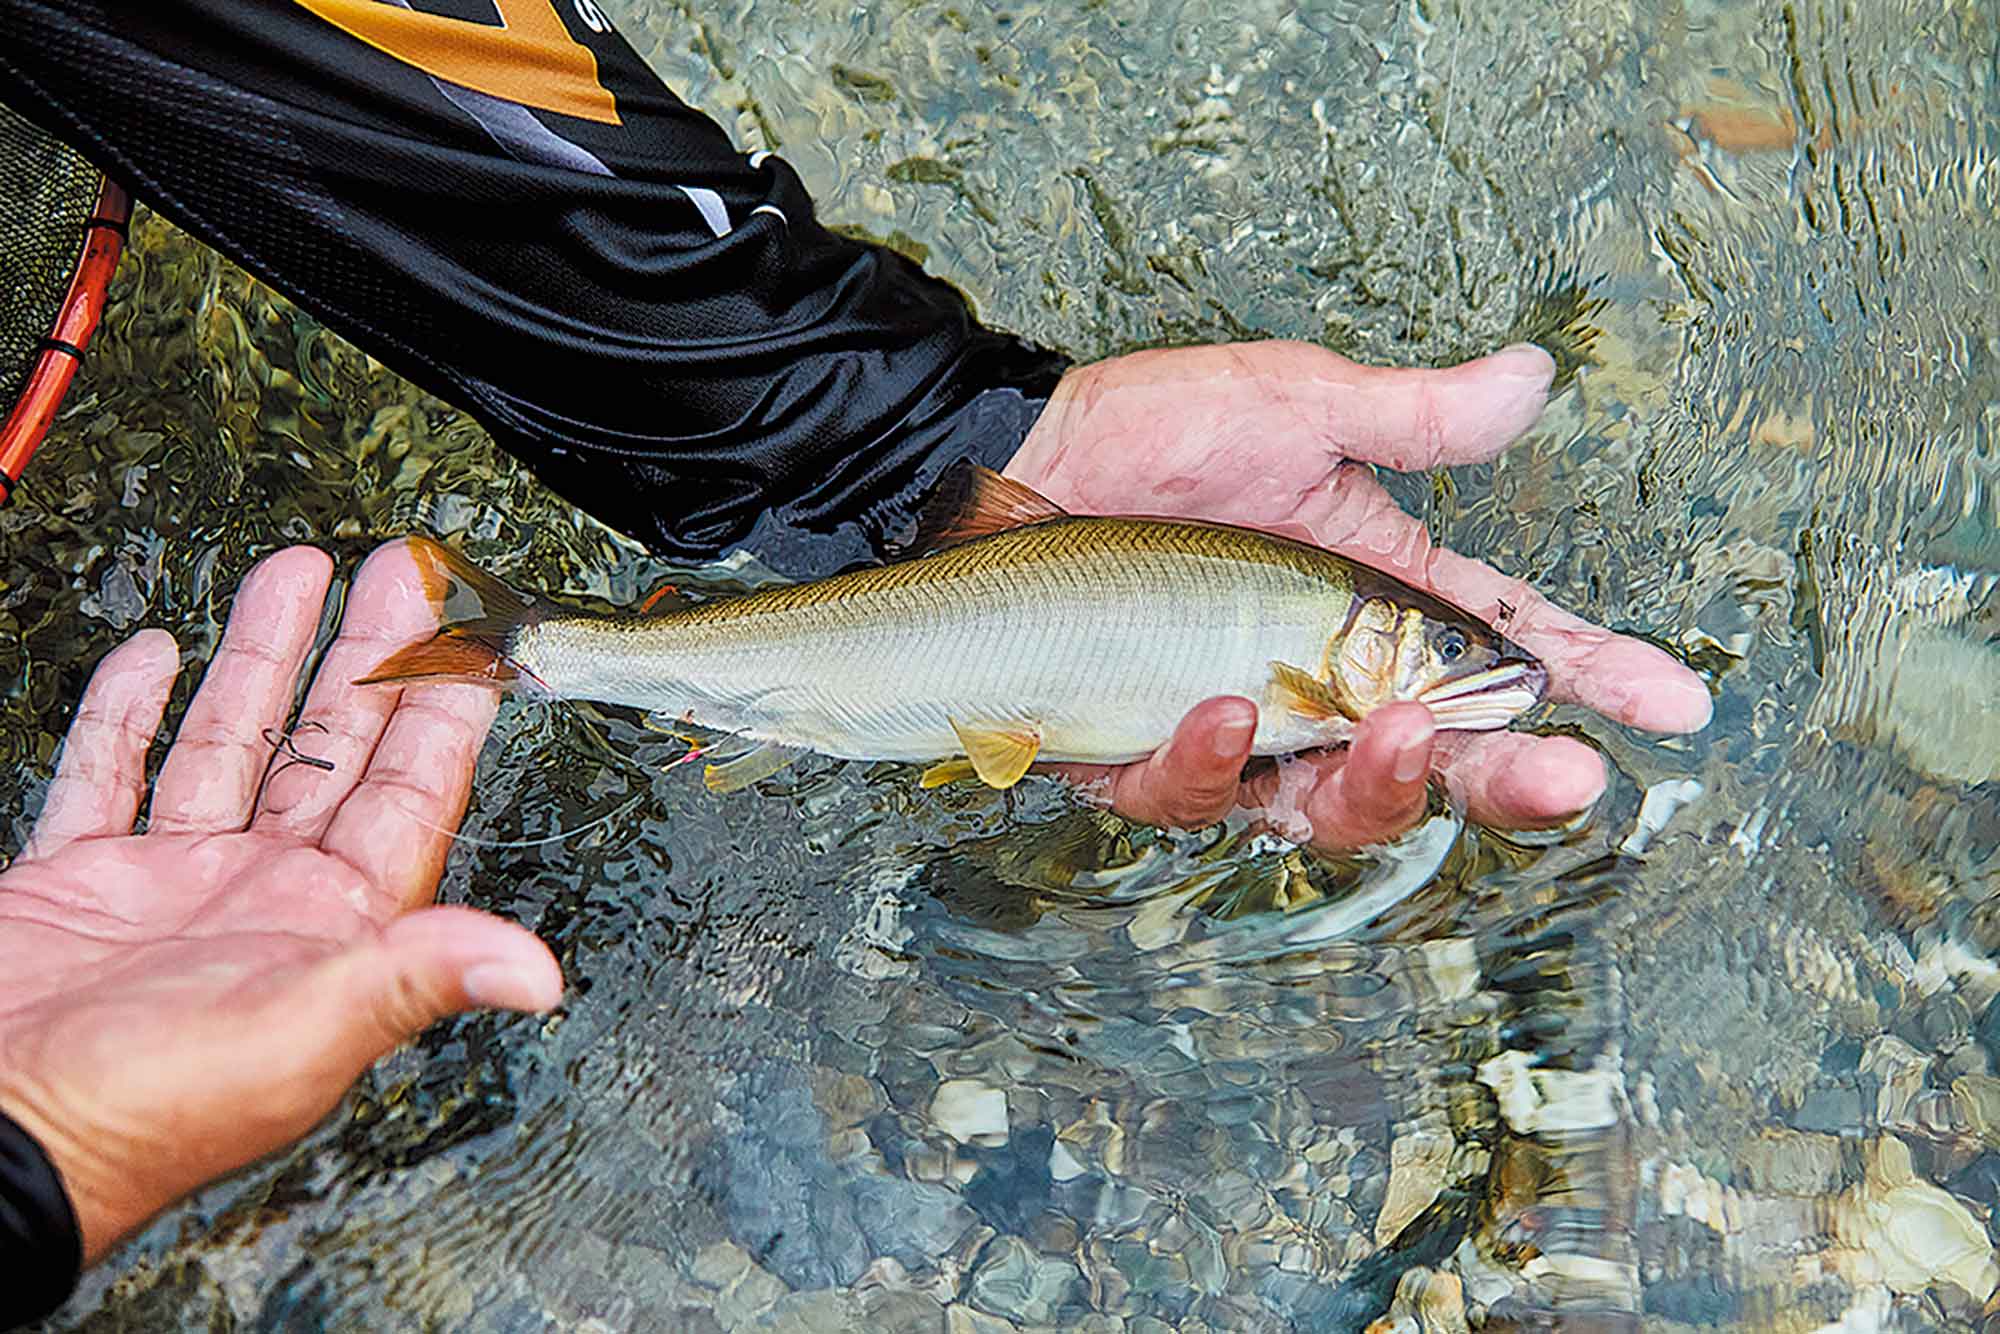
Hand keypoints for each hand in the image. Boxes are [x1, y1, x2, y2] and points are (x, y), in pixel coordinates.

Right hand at [0, 542, 561, 1263]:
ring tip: (295, 574)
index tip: (478, 631)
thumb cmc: (149, 1116)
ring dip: (263, 656)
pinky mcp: (78, 881)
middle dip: (367, 653)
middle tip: (400, 573)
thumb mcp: (306, 1037)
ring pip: (231, 739)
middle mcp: (265, 890)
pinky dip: (127, 714)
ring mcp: (170, 881)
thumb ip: (419, 979)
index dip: (447, 704)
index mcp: (335, 919)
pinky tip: (154, 655)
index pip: (414, 787)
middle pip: (332, 743)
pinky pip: (108, 775)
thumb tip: (539, 974)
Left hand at [1005, 340, 1711, 852]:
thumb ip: (1415, 417)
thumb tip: (1536, 379)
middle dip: (1508, 779)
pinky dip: (1213, 762)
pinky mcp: (1144, 750)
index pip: (1507, 652)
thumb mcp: (1298, 405)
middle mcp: (1321, 679)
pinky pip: (1191, 792)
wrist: (1017, 456)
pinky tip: (1226, 714)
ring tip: (1398, 739)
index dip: (1593, 678)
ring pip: (1329, 805)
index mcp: (1378, 600)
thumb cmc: (1152, 429)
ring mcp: (1238, 724)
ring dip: (1377, 786)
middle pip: (1440, 760)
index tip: (1677, 701)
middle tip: (1563, 779)